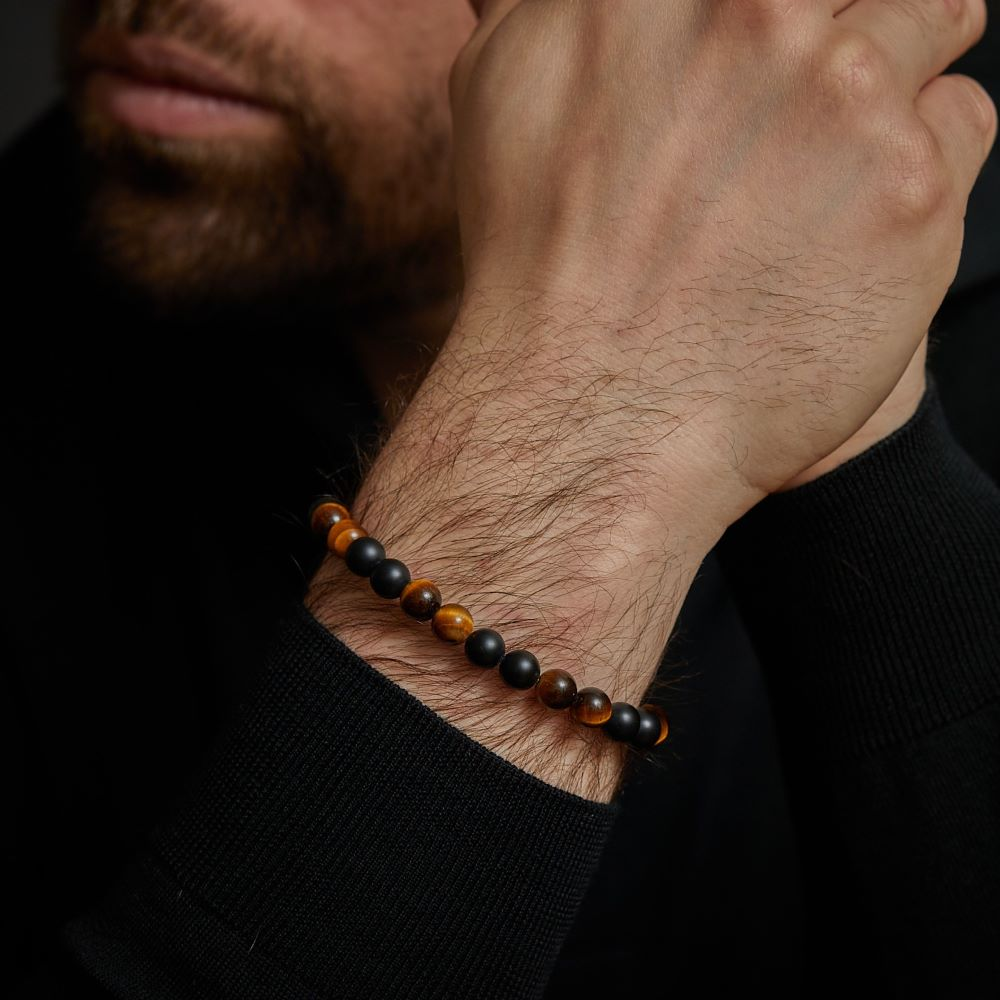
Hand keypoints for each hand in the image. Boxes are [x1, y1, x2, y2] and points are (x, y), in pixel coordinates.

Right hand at [450, 0, 994, 512]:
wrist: (593, 408)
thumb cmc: (539, 265)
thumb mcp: (502, 96)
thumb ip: (541, 7)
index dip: (770, 8)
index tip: (773, 32)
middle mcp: (758, 19)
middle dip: (844, 14)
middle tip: (823, 81)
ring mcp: (844, 100)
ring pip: (932, 17)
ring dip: (901, 71)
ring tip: (851, 146)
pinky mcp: (912, 189)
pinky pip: (963, 119)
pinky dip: (929, 153)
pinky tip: (864, 214)